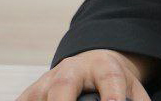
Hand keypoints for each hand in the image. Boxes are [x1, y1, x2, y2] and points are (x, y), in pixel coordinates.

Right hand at [16, 49, 154, 100]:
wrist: (89, 63)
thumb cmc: (113, 82)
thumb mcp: (132, 89)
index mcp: (103, 66)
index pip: (110, 80)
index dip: (112, 96)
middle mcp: (70, 70)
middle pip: (64, 86)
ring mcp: (46, 82)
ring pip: (40, 97)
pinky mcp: (28, 95)